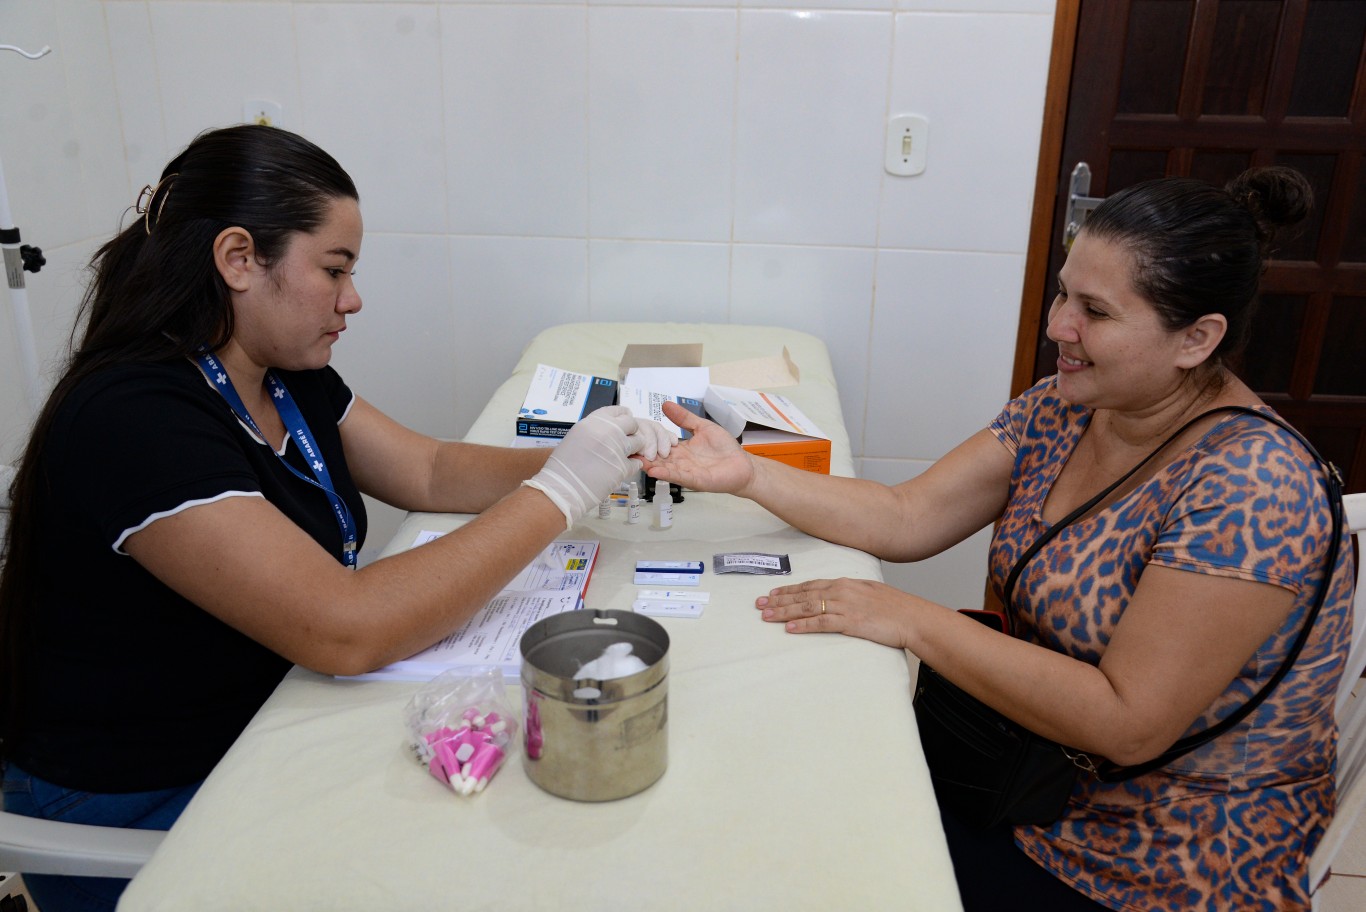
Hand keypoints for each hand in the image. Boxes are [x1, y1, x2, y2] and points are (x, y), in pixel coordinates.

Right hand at [523, 405, 642, 527]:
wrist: (562, 487)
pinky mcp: (623, 467)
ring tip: (624, 456)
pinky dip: (632, 467)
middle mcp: (608, 431)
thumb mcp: (576, 436)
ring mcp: (617, 448)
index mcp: (594, 421)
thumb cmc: (563, 466)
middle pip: (632, 424)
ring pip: (639, 442)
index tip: (625, 422)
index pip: (618, 411)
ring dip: (635, 449)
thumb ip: (595, 430)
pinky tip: (622, 469)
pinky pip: (636, 463)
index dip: (624, 417)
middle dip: (632, 432)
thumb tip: (610, 430)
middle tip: (627, 440)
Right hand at [638, 400, 755, 494]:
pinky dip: (666, 474)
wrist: (742, 466)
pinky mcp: (696, 480)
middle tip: (628, 447)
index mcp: (680, 448)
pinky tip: (654, 471)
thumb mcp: (702, 427)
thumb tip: (666, 404)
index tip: (634, 432)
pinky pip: (678, 477)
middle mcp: (680, 461)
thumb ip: (684, 418)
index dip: (648, 438)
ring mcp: (686, 471)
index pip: (659, 443)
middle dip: (644, 453)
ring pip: (664, 468)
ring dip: (650, 465)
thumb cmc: (725, 449)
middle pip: (657, 457)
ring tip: (636, 460)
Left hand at [755, 577, 917, 648]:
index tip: (772, 593)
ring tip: (767, 616)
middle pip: (803, 595)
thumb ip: (850, 593)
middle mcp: (842, 591)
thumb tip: (836, 596)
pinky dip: (804, 626)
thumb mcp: (870, 592)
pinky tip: (790, 629)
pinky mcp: (851, 622)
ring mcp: (845, 606)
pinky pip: (821, 623)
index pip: (810, 585)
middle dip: (779, 600)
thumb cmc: (895, 606)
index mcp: (845, 583)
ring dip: (785, 612)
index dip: (789, 590)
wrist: (913, 617)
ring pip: (807, 607)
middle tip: (759, 604)